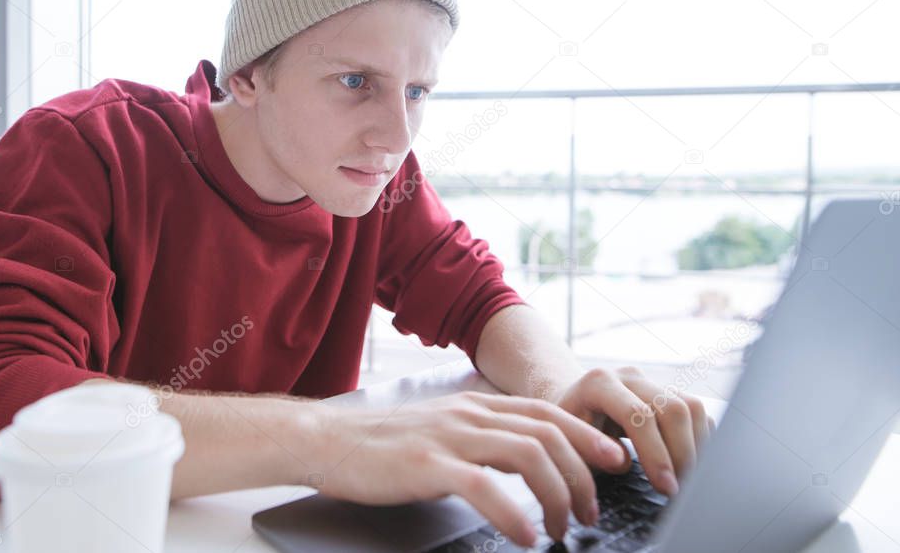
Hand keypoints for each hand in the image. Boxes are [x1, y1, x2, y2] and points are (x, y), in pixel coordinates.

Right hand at [312, 390, 627, 546]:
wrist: (327, 440)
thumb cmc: (383, 443)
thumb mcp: (442, 429)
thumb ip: (481, 437)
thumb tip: (524, 462)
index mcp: (475, 405)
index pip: (547, 412)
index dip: (586, 434)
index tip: (613, 460)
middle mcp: (469, 414)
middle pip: (548, 433)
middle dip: (582, 473)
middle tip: (591, 509)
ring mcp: (449, 436)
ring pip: (528, 455)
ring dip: (557, 495)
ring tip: (563, 528)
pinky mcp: (427, 464)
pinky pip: (484, 485)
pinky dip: (514, 512)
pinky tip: (526, 535)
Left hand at [556, 366, 715, 495]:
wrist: (570, 407)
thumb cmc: (568, 431)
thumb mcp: (569, 443)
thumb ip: (592, 453)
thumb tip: (626, 462)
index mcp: (598, 383)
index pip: (637, 415)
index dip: (655, 453)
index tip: (666, 487)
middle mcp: (628, 376)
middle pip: (672, 408)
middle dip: (682, 454)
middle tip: (680, 489)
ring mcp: (650, 380)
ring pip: (691, 407)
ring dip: (696, 447)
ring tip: (688, 479)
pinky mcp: (666, 390)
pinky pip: (696, 411)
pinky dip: (701, 438)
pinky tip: (692, 463)